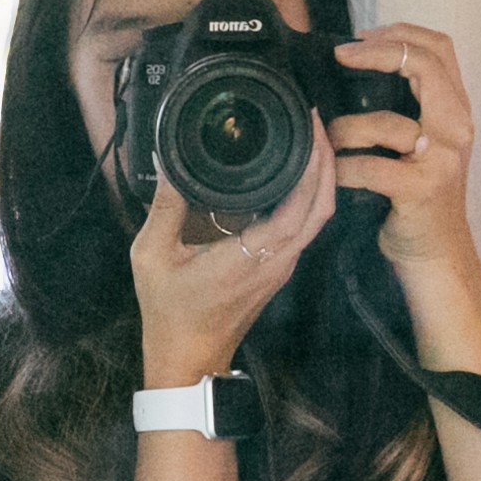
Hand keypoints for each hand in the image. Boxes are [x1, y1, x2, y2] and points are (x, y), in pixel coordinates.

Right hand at [129, 132, 337, 386]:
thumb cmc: (171, 313)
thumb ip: (164, 207)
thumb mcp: (153, 256)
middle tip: (315, 122)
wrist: (188, 358)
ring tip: (308, 140)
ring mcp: (281, 266)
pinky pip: (304, 228)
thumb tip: (169, 164)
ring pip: (318, 218)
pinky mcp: (276, 270)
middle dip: (327, 160)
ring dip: (321, 178)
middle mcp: (278, 260)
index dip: (315, 162)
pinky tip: (292, 175)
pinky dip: (308, 197)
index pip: (303, 204)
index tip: (311, 126)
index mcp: (254, 255)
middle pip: (324, 206)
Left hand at [330, 23, 474, 266]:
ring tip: (328, 137)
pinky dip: (342, 168)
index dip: (399, 33)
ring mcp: (442, 160)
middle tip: (342, 57)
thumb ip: (406, 105)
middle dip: (377, 54)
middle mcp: (457, 129)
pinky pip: (370, 167)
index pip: (439, 48)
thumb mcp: (424, 142)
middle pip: (425, 66)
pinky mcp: (420, 191)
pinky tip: (332, 173)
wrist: (438, 254)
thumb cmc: (419, 196)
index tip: (359, 39)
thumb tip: (353, 65)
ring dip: (345, 127)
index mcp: (456, 111)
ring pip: (387, 122)